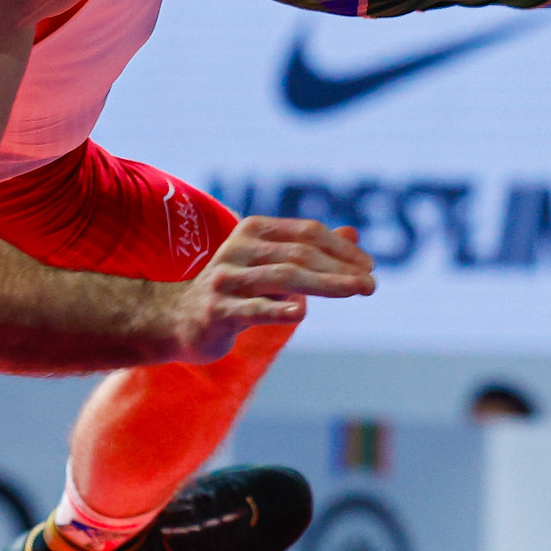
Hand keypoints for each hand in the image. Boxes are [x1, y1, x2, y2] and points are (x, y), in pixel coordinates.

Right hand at [167, 217, 373, 362]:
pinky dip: (278, 309)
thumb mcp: (271, 264)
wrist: (179, 319)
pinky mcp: (216, 311)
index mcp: (252, 230)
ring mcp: (225, 280)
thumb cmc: (235, 289)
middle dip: (340, 268)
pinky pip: (252, 309)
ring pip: (282, 278)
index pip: (306, 232)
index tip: (369, 265)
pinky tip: (301, 313)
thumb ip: (310, 249)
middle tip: (371, 285)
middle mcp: (238, 248)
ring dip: (325, 285)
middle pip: (299, 254)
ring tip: (356, 292)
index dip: (341, 248)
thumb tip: (354, 234)